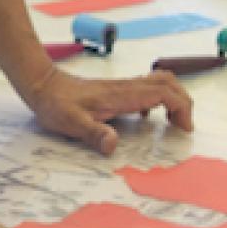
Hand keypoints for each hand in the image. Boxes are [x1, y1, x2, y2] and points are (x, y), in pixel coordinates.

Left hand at [24, 68, 193, 155]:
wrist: (43, 85)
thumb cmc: (56, 105)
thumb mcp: (72, 123)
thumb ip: (93, 133)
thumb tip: (113, 145)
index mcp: (122, 95)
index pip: (163, 92)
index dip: (181, 107)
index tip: (183, 128)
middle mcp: (126, 87)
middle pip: (168, 82)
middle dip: (183, 100)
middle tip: (183, 125)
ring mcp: (122, 86)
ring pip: (159, 82)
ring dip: (173, 98)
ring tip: (172, 122)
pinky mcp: (116, 89)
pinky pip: (146, 87)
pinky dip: (158, 98)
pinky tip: (146, 116)